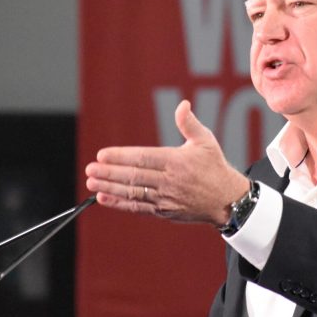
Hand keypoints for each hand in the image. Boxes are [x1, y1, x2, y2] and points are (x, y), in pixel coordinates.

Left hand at [85, 100, 249, 225]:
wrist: (227, 200)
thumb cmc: (214, 168)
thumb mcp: (206, 141)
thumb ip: (189, 123)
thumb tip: (182, 105)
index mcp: (177, 162)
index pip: (143, 158)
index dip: (121, 157)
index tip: (102, 155)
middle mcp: (169, 181)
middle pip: (134, 177)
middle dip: (109, 173)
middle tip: (90, 170)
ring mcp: (166, 198)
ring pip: (133, 193)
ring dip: (110, 189)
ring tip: (92, 184)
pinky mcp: (164, 211)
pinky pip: (138, 208)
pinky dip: (120, 204)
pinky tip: (104, 199)